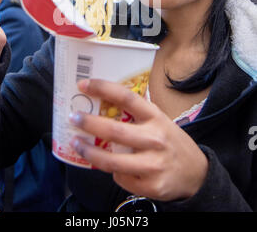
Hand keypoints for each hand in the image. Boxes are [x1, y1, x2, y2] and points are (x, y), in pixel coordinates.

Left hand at [69, 78, 208, 201]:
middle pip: (115, 130)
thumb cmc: (170, 141)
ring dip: (89, 152)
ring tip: (76, 143)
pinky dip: (112, 171)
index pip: (127, 97)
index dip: (104, 88)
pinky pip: (120, 178)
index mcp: (156, 117)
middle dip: (89, 123)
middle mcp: (155, 138)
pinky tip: (111, 166)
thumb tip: (101, 104)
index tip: (84, 84)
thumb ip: (136, 115)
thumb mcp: (159, 121)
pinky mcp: (151, 185)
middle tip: (73, 117)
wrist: (196, 173)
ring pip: (112, 160)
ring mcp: (153, 164)